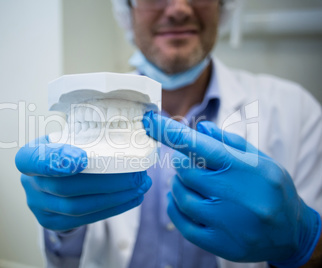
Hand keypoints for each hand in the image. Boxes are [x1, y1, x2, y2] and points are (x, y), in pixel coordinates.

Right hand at [15, 136, 151, 231]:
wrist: (51, 179)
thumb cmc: (65, 151)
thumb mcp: (65, 137)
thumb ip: (83, 134)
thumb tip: (129, 123)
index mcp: (29, 157)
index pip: (35, 160)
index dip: (57, 160)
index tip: (83, 158)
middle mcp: (30, 184)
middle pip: (65, 186)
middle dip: (105, 182)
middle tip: (136, 173)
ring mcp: (40, 206)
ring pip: (78, 207)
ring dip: (115, 198)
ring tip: (140, 185)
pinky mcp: (54, 222)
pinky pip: (85, 219)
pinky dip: (112, 208)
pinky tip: (132, 198)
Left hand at [143, 112, 320, 266]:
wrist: (292, 234)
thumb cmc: (273, 190)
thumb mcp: (261, 160)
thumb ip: (230, 143)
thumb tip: (200, 129)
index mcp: (245, 169)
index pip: (200, 145)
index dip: (170, 132)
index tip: (149, 121)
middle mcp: (235, 195)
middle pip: (186, 171)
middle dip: (182, 164)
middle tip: (189, 163)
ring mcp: (226, 222)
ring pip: (181, 196)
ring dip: (178, 185)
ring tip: (189, 182)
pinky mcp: (219, 243)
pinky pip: (182, 223)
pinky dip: (174, 207)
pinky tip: (177, 200)